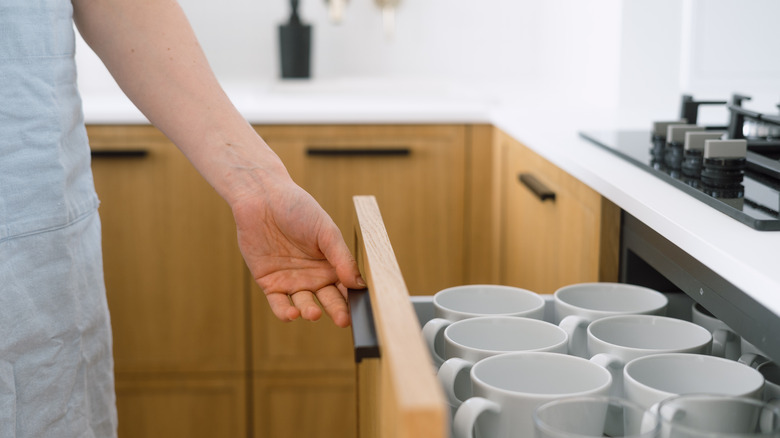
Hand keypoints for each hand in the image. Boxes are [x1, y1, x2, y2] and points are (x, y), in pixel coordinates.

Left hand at [232, 179, 364, 327]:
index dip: (353, 300)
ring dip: (309, 311)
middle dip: (336, 311)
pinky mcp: (270, 283)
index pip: (346, 288)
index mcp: (332, 264)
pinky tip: (292, 314)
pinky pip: (279, 303)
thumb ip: (342, 258)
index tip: (360, 309)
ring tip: (313, 313)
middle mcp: (314, 276)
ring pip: (304, 304)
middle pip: (328, 300)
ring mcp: (292, 281)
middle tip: (342, 320)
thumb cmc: (298, 209)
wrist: (263, 199)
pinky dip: (285, 312)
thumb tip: (359, 284)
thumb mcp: (327, 231)